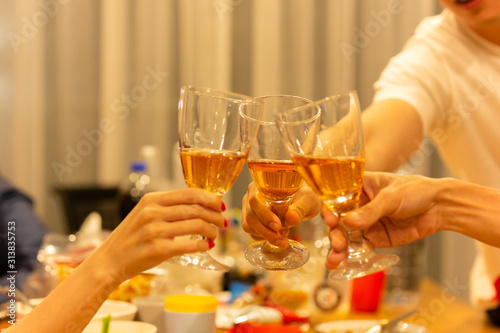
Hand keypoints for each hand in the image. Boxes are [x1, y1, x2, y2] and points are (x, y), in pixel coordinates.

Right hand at [90, 188, 225, 280]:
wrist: (109, 260)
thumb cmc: (129, 237)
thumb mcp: (144, 213)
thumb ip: (166, 207)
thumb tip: (197, 205)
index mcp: (151, 200)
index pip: (188, 193)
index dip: (208, 198)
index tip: (219, 204)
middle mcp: (153, 213)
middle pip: (195, 209)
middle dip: (214, 215)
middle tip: (223, 221)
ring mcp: (155, 231)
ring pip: (195, 225)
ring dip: (211, 230)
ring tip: (215, 234)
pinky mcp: (157, 250)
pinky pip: (188, 245)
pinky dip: (202, 245)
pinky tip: (207, 246)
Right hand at [241, 183, 321, 247]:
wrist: (303, 202)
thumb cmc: (303, 196)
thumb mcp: (307, 199)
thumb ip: (299, 208)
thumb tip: (291, 219)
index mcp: (261, 186)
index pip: (255, 200)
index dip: (264, 215)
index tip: (278, 226)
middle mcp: (251, 196)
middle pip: (250, 216)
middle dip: (266, 231)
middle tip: (282, 241)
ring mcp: (249, 209)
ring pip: (249, 226)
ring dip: (266, 236)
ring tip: (283, 238)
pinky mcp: (252, 221)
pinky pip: (252, 233)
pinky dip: (264, 238)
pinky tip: (278, 236)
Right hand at [325, 172, 440, 269]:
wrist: (440, 207)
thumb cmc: (415, 190)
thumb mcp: (391, 197)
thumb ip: (370, 211)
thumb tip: (348, 223)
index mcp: (359, 187)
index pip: (337, 197)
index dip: (330, 208)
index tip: (330, 219)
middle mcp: (359, 205)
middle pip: (339, 220)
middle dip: (335, 233)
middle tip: (338, 243)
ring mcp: (367, 223)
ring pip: (346, 236)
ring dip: (338, 248)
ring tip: (335, 260)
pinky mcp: (376, 239)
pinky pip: (359, 248)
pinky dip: (349, 257)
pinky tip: (340, 264)